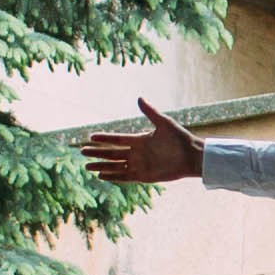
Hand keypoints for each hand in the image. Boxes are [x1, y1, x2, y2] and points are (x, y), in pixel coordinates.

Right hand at [82, 98, 206, 185]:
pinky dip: (113, 177)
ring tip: (87, 166)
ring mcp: (139, 165)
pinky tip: (101, 176)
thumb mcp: (164, 123)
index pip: (117, 139)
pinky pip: (125, 177)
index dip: (104, 138)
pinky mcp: (144, 176)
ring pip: (115, 166)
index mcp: (139, 140)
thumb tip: (139, 98)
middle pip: (112, 153)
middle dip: (97, 153)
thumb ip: (150, 112)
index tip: (91, 137)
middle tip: (82, 152)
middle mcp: (137, 153)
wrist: (192, 156)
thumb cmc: (180, 139)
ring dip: (101, 166)